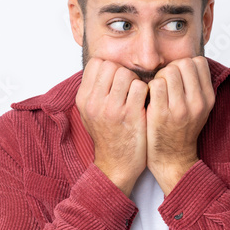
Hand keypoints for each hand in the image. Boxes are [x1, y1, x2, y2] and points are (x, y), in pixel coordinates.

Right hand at [75, 58, 148, 195]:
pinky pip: (141, 87)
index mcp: (83, 99)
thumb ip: (94, 90)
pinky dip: (146, 92)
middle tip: (129, 89)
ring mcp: (112, 109)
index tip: (116, 82)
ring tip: (136, 96)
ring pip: (126, 73)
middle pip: (111, 65)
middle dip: (124, 73)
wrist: (116, 166)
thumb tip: (105, 66)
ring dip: (136, 81)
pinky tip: (145, 103)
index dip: (110, 68)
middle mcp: (94, 103)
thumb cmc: (108, 136)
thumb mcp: (91, 113)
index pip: (96, 63)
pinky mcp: (131, 116)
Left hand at [146, 56, 214, 195]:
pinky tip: (150, 99)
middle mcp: (197, 103)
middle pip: (183, 63)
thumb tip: (186, 61)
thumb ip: (196, 86)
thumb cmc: (182, 131)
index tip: (179, 77)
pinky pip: (155, 84)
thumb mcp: (199, 108)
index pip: (199, 62)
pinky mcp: (161, 114)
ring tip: (158, 91)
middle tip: (166, 83)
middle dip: (171, 68)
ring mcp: (179, 109)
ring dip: (159, 77)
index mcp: (208, 98)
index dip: (185, 64)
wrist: (173, 158)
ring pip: (168, 71)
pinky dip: (150, 88)